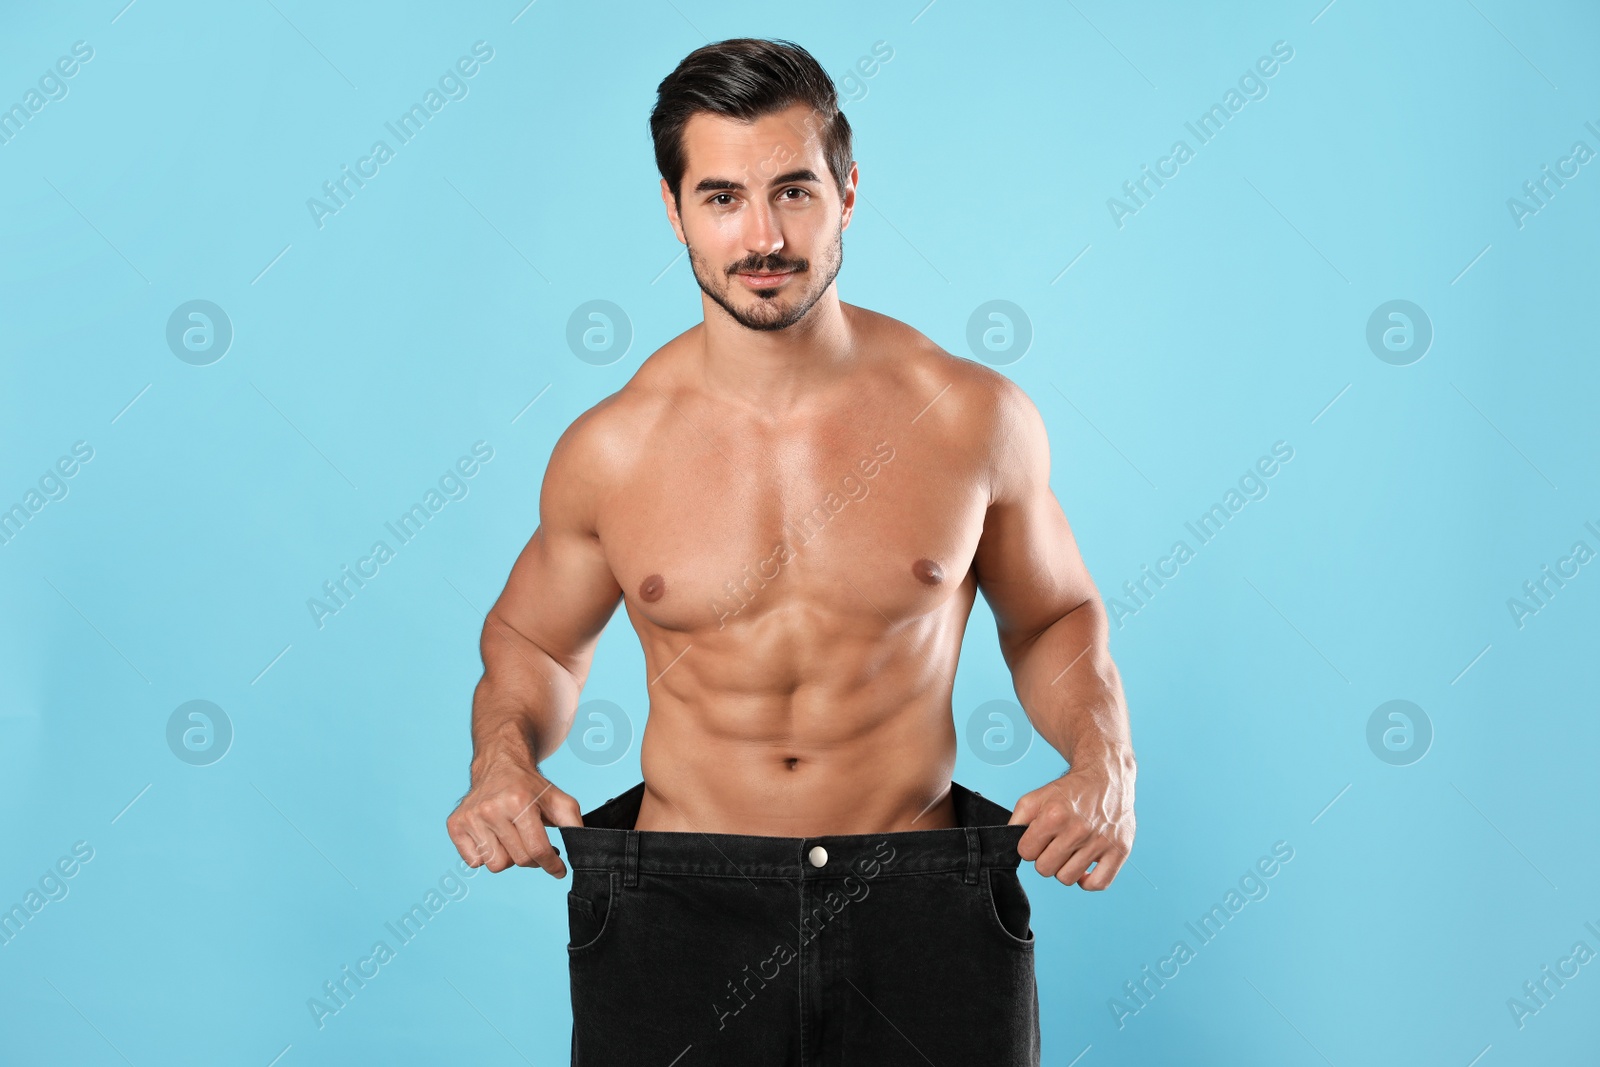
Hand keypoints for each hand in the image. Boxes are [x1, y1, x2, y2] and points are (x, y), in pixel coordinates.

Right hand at [446, 750, 581, 876]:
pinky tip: (492, 837)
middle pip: (518, 860)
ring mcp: (471, 817)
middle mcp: (491, 808)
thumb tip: (583, 849)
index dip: (552, 865)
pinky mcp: (455, 824)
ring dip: (508, 857)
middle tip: (534, 844)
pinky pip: (474, 862)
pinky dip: (486, 855)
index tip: (559, 870)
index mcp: (519, 801)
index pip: (538, 849)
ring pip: (496, 865)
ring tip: (512, 838)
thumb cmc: (530, 787)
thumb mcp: (559, 799)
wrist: (499, 765)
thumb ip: (574, 823)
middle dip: (532, 858)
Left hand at [1008, 754, 1134, 889]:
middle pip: (1045, 869)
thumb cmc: (1070, 791)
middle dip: (1045, 857)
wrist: (1106, 777)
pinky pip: (1099, 884)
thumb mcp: (1037, 797)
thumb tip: (1009, 841)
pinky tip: (1084, 867)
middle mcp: (1078, 829)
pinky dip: (1088, 881)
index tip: (1038, 838)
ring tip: (1069, 852)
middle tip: (1054, 844)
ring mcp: (1100, 841)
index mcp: (1054, 815)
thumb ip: (1017, 819)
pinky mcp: (1120, 850)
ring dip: (1064, 868)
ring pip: (1067, 878)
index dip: (1029, 846)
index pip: (1026, 852)